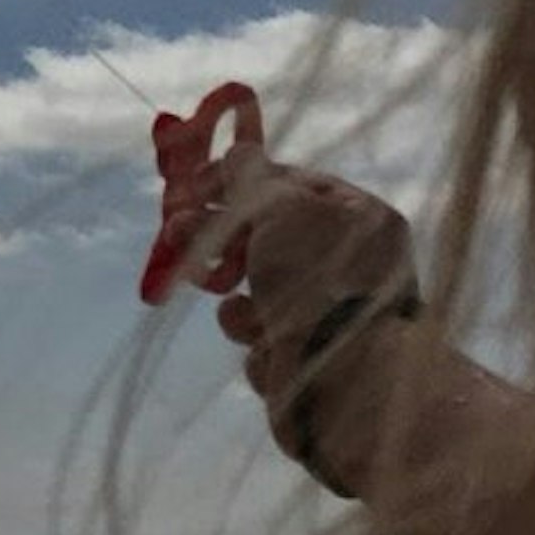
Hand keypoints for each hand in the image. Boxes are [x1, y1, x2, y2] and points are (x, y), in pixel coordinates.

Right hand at [140, 83, 417, 482]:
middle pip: (269, 237)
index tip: (195, 186)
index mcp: (360, 218)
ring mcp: (330, 312)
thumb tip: (239, 152)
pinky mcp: (307, 356)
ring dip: (236, 297)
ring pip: (259, 291)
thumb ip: (252, 180)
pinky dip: (256, 338)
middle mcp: (352, 262)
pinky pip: (264, 335)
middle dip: (218, 237)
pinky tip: (265, 345)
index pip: (293, 184)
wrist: (345, 382)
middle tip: (174, 233)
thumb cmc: (318, 281)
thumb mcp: (280, 210)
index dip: (240, 181)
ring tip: (223, 296)